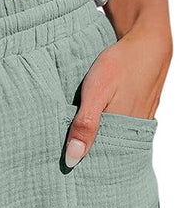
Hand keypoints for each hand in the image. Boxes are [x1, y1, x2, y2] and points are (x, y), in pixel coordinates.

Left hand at [64, 21, 172, 167]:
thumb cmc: (120, 64)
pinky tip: (94, 124)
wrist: (147, 42)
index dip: (78, 163)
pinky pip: (120, 128)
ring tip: (74, 140)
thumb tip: (72, 158)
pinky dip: (105, 128)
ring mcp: (138, 122)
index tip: (60, 165)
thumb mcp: (95, 93)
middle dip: (84, 154)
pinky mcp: (140, 113)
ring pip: (112, 140)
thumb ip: (85, 125)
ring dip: (95, 140)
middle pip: (104, 152)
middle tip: (62, 154)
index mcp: (120, 132)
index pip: (96, 160)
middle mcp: (132, 132)